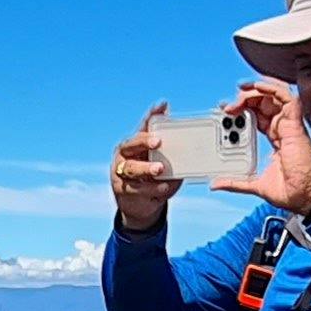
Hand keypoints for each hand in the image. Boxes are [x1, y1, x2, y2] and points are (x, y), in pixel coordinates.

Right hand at [110, 105, 184, 232]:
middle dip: (144, 141)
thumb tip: (189, 142)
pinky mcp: (121, 189)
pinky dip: (151, 188)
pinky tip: (163, 187)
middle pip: (131, 144)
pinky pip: (136, 188)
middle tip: (158, 142)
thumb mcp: (165, 164)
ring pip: (131, 168)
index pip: (144, 125)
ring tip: (160, 169)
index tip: (162, 105)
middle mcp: (125, 154)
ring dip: (145, 168)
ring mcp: (120, 171)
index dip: (153, 114)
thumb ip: (173, 152)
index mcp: (137, 142)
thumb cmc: (154, 178)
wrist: (141, 205)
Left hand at [216, 79, 310, 215]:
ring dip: (255, 90)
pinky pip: (287, 98)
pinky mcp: (295, 125)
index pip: (257, 116)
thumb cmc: (292, 191)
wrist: (307, 197)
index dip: (242, 109)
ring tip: (240, 91)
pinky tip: (258, 87)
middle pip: (263, 103)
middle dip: (245, 98)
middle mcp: (282, 129)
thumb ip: (235, 182)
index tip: (226, 111)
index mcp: (275, 139)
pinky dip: (272, 88)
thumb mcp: (255, 184)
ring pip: (273, 96)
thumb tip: (216, 184)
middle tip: (228, 105)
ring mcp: (289, 126)